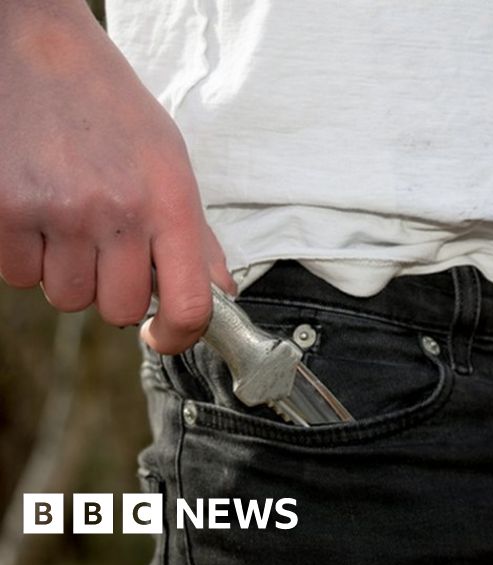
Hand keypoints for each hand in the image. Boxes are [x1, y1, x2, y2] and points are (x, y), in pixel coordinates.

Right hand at [0, 3, 233, 352]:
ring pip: (67, 297)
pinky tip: (37, 213)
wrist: (36, 49)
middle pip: (121, 310)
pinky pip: (19, 275)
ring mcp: (60, 214)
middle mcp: (119, 212)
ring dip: (69, 273)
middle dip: (116, 291)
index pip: (190, 304)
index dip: (180, 336)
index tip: (165, 335)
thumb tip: (220, 294)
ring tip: (70, 221)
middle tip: (110, 252)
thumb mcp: (169, 162)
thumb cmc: (110, 107)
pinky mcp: (6, 212)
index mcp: (170, 200)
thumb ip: (195, 235)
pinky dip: (27, 257)